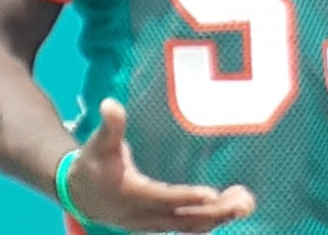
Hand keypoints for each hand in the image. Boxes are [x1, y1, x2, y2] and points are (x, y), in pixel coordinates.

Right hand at [66, 98, 254, 231]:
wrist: (81, 195)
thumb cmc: (93, 164)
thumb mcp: (98, 144)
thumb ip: (110, 126)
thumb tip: (110, 104)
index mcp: (131, 196)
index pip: (163, 198)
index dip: (187, 197)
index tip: (212, 194)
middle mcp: (145, 216)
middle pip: (184, 219)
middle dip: (215, 212)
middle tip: (244, 202)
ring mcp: (154, 223)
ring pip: (190, 225)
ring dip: (219, 216)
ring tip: (247, 203)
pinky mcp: (161, 223)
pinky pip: (189, 224)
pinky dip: (211, 217)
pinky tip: (232, 206)